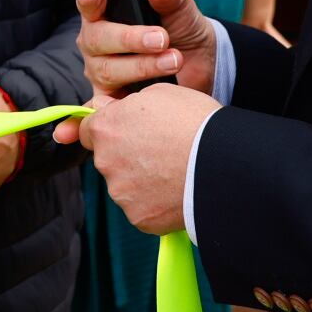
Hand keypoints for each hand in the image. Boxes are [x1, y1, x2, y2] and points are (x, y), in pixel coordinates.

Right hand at [66, 0, 218, 108]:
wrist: (199, 67)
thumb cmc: (181, 30)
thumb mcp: (181, 8)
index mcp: (106, 12)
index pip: (90, 3)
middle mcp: (96, 41)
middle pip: (97, 39)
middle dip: (130, 38)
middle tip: (162, 39)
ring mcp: (100, 71)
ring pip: (107, 70)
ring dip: (142, 66)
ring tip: (173, 60)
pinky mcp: (108, 100)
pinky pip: (100, 109)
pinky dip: (99, 114)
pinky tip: (103, 118)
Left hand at [74, 82, 220, 235]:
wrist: (223, 164)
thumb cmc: (195, 121)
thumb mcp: (160, 94)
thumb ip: (125, 104)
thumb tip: (107, 108)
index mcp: (107, 128)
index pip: (87, 130)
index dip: (106, 129)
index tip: (120, 132)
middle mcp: (106, 161)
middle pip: (108, 159)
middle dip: (125, 155)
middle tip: (159, 151)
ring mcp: (121, 192)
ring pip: (125, 185)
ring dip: (140, 179)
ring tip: (174, 170)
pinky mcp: (138, 217)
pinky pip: (142, 207)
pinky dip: (155, 202)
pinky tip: (177, 190)